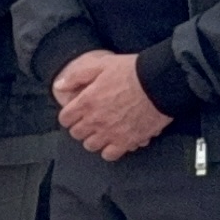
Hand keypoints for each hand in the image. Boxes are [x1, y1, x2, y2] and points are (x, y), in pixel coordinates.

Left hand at [54, 49, 170, 160]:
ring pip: (91, 146)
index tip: (76, 113)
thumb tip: (60, 86)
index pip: (65, 118)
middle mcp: (95, 120)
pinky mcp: (127, 141)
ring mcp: (110, 132)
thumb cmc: (132, 71)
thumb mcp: (101, 64)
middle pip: (76, 134)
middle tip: (91, 120)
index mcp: (86, 102)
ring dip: (94, 139)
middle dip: (81, 127)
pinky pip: (110, 154)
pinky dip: (110, 149)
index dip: (69, 115)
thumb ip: (77, 76)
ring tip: (103, 131)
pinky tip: (115, 140)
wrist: (159, 82)